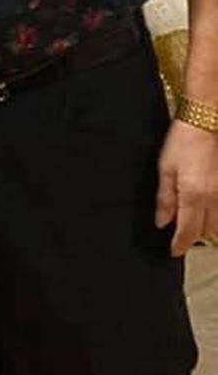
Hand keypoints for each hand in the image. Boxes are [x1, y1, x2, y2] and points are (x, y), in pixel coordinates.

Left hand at [155, 118, 217, 254]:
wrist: (206, 122)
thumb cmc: (182, 142)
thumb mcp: (165, 169)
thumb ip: (165, 199)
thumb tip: (162, 222)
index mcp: (193, 196)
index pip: (188, 232)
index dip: (180, 245)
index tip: (174, 252)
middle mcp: (213, 199)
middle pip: (207, 232)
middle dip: (193, 237)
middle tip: (180, 235)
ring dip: (207, 228)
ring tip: (193, 222)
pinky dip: (216, 215)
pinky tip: (206, 209)